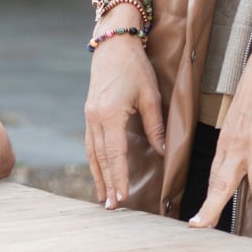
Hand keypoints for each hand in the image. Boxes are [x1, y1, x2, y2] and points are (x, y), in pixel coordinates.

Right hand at [83, 0, 164, 209]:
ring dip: (98, 176)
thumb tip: (162, 152)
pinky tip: (99, 172)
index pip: (115, 154)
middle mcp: (95, 118)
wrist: (113, 43)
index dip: (119, 178)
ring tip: (103, 198)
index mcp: (110, 115)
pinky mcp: (89, 113)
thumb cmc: (134, 66)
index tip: (123, 198)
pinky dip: (94, 161)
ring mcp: (89, 116)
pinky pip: (91, 143)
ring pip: (92, 153)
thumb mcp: (150, 95)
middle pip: (101, 158)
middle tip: (112, 207)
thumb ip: (155, 126)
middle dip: (107, 183)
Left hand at [189, 31, 251, 236]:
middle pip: (223, 183)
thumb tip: (237, 161)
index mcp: (226, 141)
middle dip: (213, 208)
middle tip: (203, 229)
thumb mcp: (239, 119)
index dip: (207, 200)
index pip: (214, 177)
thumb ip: (237, 142)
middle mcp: (236, 144)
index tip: (198, 221)